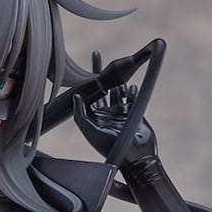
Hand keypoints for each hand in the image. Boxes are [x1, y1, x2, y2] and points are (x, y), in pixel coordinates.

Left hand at [72, 49, 158, 164]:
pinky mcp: (134, 113)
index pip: (88, 96)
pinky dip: (131, 90)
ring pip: (117, 91)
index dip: (85, 83)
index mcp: (94, 118)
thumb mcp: (90, 131)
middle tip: (96, 55)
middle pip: (101, 89)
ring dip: (117, 81)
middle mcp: (106, 114)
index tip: (83, 69)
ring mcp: (120, 113)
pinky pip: (131, 96)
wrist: (136, 156)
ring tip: (118, 72)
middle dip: (100, 74)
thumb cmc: (111, 146)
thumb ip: (80, 115)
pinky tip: (131, 87)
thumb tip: (75, 96)